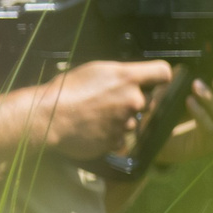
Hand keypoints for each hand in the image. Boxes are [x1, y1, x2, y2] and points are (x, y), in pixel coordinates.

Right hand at [40, 59, 172, 159]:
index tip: (154, 81)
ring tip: (97, 116)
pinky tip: (94, 129)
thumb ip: (120, 74)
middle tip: (110, 101)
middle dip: (133, 101)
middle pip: (147, 100)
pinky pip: (120, 138)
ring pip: (133, 121)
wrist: (49, 117)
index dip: (159, 77)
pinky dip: (111, 136)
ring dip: (121, 120)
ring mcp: (126, 122)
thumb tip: (132, 78)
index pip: (163, 73)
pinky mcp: (116, 141)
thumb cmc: (67, 90)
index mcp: (128, 77)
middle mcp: (133, 100)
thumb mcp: (96, 70)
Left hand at [157, 78, 212, 165]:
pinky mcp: (208, 143)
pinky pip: (210, 125)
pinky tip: (191, 102)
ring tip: (196, 87)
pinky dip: (201, 111)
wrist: (156, 136)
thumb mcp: (187, 88)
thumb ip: (197, 76)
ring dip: (211, 98)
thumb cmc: (174, 110)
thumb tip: (200, 60)